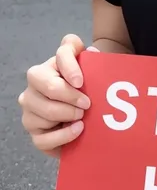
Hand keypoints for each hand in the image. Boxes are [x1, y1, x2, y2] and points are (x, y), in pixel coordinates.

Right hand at [18, 34, 98, 157]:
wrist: (82, 115)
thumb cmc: (87, 89)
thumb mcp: (93, 72)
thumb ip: (94, 60)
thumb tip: (93, 52)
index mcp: (55, 60)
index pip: (63, 53)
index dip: (71, 68)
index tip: (81, 82)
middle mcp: (36, 79)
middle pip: (50, 86)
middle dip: (71, 97)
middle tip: (87, 104)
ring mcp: (30, 104)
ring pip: (46, 112)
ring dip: (68, 115)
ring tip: (82, 117)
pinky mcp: (32, 128)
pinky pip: (43, 137)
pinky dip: (63, 135)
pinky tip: (77, 130)